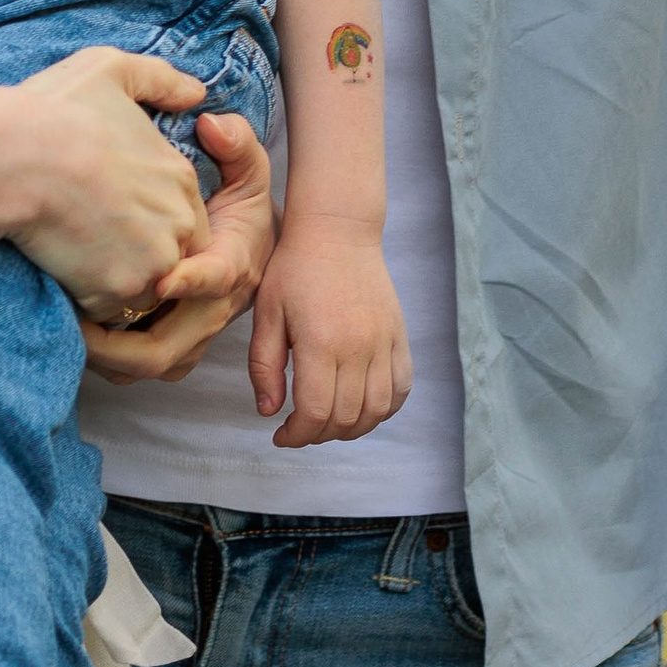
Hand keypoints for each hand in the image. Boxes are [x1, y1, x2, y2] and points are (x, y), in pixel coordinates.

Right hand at [4, 49, 211, 320]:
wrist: (15, 159)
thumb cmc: (54, 111)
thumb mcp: (110, 70)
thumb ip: (159, 78)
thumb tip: (195, 92)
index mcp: (180, 176)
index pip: (176, 213)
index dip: (138, 215)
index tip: (99, 205)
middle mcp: (179, 222)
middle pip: (167, 253)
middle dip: (133, 252)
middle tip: (85, 233)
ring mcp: (154, 260)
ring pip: (141, 285)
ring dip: (112, 278)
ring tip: (69, 252)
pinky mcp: (120, 290)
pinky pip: (109, 309)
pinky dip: (86, 298)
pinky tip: (58, 269)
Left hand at [81, 112, 273, 381]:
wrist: (253, 243)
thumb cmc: (241, 200)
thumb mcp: (247, 169)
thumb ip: (235, 143)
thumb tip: (212, 123)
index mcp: (234, 264)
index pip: (216, 279)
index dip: (191, 281)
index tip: (161, 279)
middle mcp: (214, 309)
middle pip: (168, 348)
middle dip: (119, 344)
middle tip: (77, 323)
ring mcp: (194, 333)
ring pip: (150, 365)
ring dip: (108, 357)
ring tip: (67, 332)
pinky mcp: (177, 345)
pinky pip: (141, 366)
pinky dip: (110, 359)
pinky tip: (76, 333)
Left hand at [247, 215, 409, 447]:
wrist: (338, 231)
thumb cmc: (295, 269)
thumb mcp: (267, 313)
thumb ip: (264, 366)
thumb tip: (269, 412)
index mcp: (320, 343)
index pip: (315, 412)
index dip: (297, 435)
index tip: (281, 435)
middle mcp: (358, 348)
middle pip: (346, 418)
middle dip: (319, 434)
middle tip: (300, 429)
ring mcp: (384, 343)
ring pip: (377, 410)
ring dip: (352, 428)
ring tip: (328, 422)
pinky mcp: (399, 337)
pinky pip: (401, 389)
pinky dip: (383, 409)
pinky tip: (361, 407)